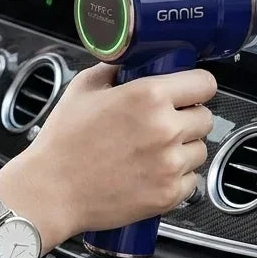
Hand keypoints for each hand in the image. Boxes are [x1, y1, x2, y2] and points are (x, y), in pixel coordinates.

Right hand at [0, 64, 216, 247]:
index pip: (204, 83)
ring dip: (184, 149)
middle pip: (205, 117)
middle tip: (164, 123)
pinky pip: (192, 181)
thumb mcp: (82, 89)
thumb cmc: (62, 143)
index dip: (197, 86)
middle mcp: (165, 128)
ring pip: (200, 150)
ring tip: (154, 151)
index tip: (191, 91)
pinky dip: (177, 178)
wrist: (51, 191)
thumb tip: (129, 63)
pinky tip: (152, 173)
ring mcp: (170, 164)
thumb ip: (113, 70)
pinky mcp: (169, 194)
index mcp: (148, 96)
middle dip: (188, 118)